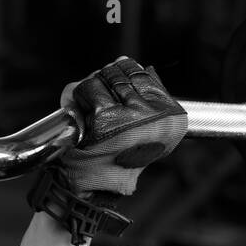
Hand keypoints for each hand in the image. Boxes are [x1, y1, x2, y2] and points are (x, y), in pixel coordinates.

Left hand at [57, 57, 187, 197]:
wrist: (98, 184)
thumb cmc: (117, 156)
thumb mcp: (143, 127)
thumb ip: (140, 94)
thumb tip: (124, 60)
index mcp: (169, 114)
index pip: (141, 74)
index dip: (123, 71)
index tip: (113, 80)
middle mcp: (153, 114)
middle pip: (120, 73)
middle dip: (104, 79)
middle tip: (97, 97)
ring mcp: (128, 115)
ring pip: (101, 78)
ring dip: (89, 88)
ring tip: (89, 107)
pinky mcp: (103, 119)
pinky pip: (85, 89)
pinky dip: (76, 97)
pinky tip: (79, 112)